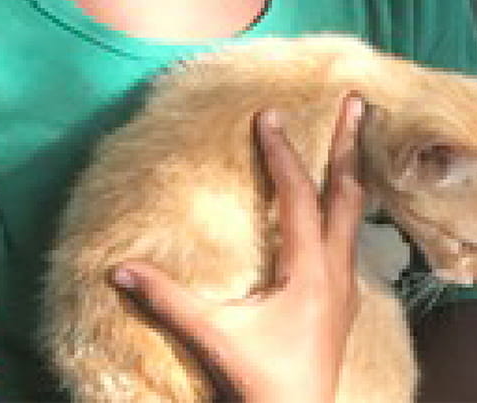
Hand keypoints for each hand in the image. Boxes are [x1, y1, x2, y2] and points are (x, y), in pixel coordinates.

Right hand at [113, 97, 367, 402]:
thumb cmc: (258, 379)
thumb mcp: (212, 336)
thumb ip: (168, 300)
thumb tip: (119, 269)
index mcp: (309, 270)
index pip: (297, 197)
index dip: (282, 154)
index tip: (270, 114)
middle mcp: (337, 270)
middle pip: (349, 193)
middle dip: (350, 144)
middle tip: (356, 101)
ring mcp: (348, 286)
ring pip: (357, 216)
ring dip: (354, 174)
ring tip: (357, 138)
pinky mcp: (346, 301)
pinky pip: (354, 240)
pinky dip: (351, 210)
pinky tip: (345, 207)